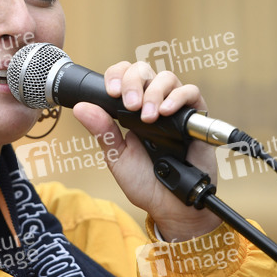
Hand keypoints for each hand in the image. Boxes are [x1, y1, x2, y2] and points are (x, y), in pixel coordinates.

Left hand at [71, 61, 221, 240]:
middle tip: (130, 104)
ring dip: (154, 92)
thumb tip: (81, 108)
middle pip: (143, 70)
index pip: (123, 77)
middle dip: (133, 81)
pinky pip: (191, 93)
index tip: (110, 92)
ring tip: (148, 117)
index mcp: (130, 111)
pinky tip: (165, 112)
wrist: (171, 206)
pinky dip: (178, 98)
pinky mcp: (195, 117)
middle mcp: (152, 104)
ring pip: (167, 77)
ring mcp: (174, 108)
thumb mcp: (117, 157)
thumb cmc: (145, 182)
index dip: (116, 76)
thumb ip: (103, 131)